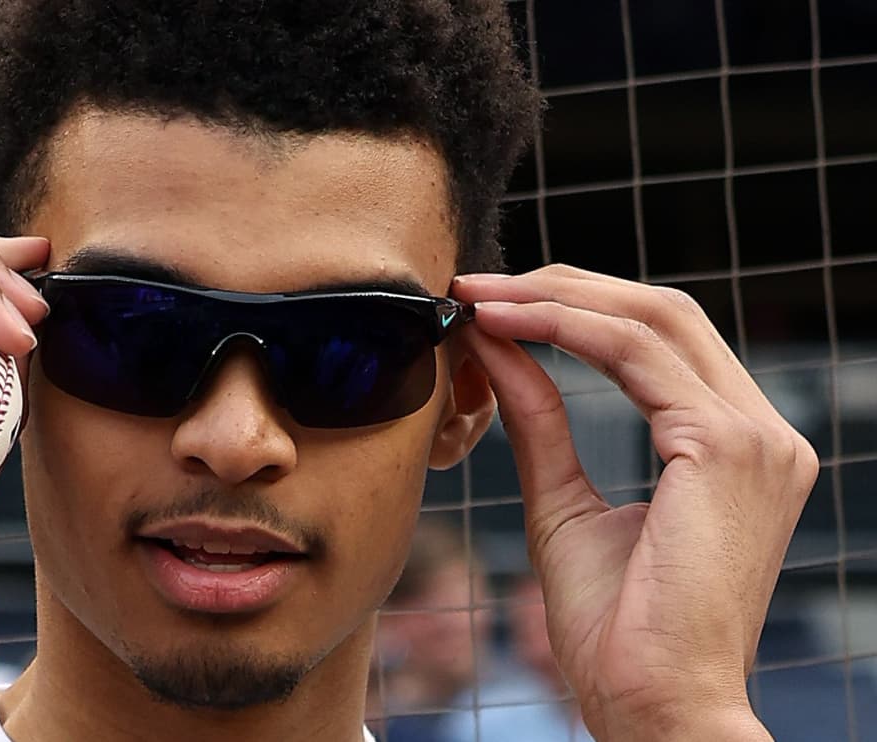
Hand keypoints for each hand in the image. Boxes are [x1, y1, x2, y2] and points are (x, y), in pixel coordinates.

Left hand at [452, 265, 817, 740]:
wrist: (651, 704)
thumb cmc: (615, 628)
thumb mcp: (563, 502)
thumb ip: (539, 421)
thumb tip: (495, 347)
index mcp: (735, 445)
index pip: (660, 339)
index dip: (574, 305)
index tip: (492, 301)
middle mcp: (762, 432)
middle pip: (662, 311)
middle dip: (563, 286)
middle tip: (479, 284)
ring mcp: (756, 436)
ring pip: (651, 317)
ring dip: (554, 297)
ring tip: (479, 296)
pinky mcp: (728, 448)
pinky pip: (637, 354)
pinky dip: (565, 328)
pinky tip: (505, 324)